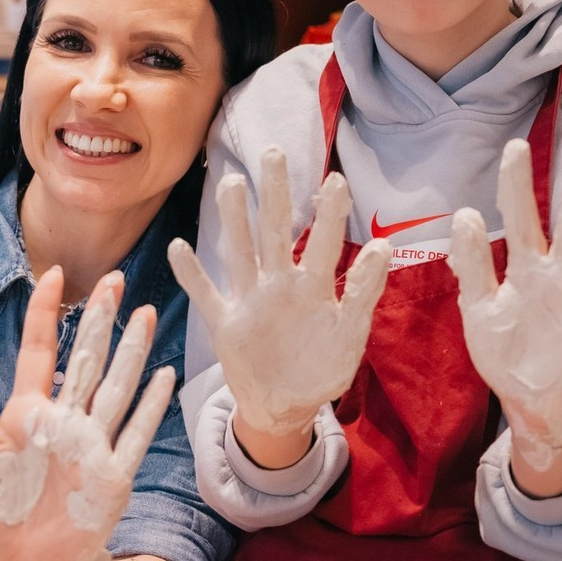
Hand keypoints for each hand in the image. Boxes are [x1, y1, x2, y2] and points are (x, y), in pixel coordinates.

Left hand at [0, 269, 174, 560]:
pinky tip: (164, 376)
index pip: (39, 352)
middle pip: (87, 358)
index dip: (45, 314)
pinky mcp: (111, 476)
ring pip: (116, 386)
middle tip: (115, 279)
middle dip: (100, 318)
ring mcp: (91, 447)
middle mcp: (64, 424)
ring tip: (145, 312)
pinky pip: (135, 434)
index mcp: (25, 417)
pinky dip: (150, 406)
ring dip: (131, 350)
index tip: (54, 275)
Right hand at [168, 148, 389, 439]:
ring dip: (233, 220)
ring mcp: (249, 301)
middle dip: (275, 193)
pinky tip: (179, 246)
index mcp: (312, 288)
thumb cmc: (322, 368)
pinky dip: (191, 274)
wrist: (287, 407)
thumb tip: (382, 246)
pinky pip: (205, 294)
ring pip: (239, 252)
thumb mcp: (350, 335)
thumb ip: (363, 293)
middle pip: (274, 231)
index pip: (322, 242)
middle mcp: (279, 285)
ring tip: (230, 183)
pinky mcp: (225, 324)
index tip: (336, 179)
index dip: (328, 213)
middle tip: (275, 153)